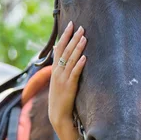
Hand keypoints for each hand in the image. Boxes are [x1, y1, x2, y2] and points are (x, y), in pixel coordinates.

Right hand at [48, 21, 86, 136]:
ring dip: (78, 48)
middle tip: (81, 27)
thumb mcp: (59, 82)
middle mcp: (58, 72)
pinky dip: (79, 64)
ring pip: (71, 60)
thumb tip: (67, 56)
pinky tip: (85, 57)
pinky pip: (75, 73)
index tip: (70, 24)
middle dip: (73, 38)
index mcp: (55, 69)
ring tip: (84, 37)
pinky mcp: (69, 86)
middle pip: (65, 51)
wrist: (57, 115)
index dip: (65, 36)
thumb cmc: (60, 98)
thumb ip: (62, 69)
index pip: (59, 48)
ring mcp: (63, 79)